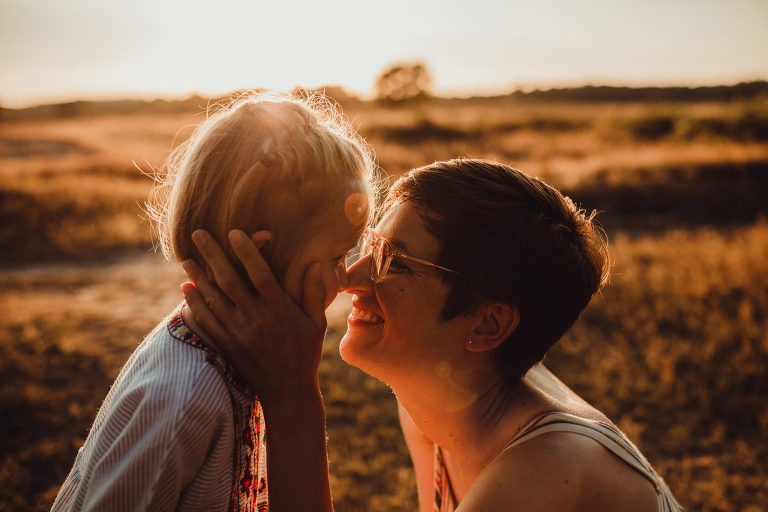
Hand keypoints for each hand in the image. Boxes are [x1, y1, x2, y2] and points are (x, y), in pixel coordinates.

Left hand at [180, 229, 326, 406]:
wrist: (288, 392)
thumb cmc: (306, 354)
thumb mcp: (316, 323)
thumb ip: (314, 293)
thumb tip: (315, 264)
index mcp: (281, 311)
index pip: (260, 275)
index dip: (246, 252)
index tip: (233, 232)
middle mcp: (258, 320)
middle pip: (230, 281)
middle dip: (213, 255)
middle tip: (198, 234)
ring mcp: (240, 334)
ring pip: (214, 299)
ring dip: (198, 277)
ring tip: (186, 259)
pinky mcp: (228, 346)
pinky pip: (208, 321)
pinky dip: (196, 304)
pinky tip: (187, 289)